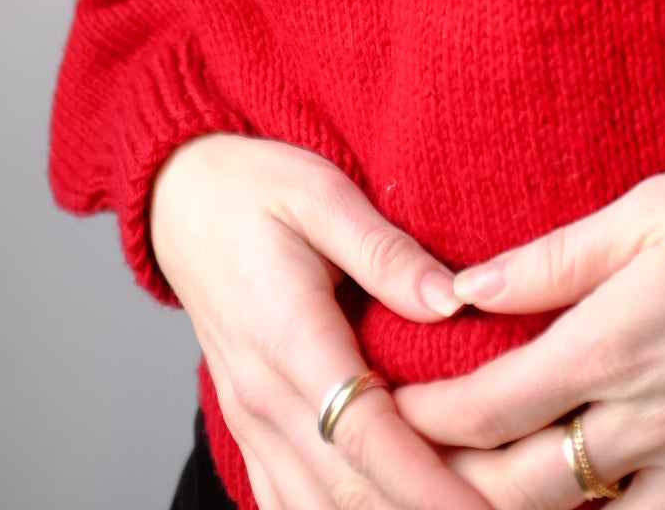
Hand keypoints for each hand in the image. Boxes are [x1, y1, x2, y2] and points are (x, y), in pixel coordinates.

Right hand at [150, 134, 487, 509]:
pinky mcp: (251, 430)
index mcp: (287, 337)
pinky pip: (290, 502)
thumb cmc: (256, 187)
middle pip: (349, 490)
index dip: (427, 483)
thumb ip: (385, 250)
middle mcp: (265, 397)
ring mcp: (252, 422)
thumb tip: (454, 299)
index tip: (482, 507)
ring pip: (318, 509)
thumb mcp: (323, 192)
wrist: (182, 200)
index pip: (365, 435)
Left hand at [395, 149, 664, 509]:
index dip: (426, 417)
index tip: (387, 408)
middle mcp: (655, 422)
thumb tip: (464, 287)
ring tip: (490, 496)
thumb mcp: (653, 207)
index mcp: (617, 342)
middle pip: (521, 488)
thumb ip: (553, 257)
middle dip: (453, 483)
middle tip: (412, 467)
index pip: (488, 406)